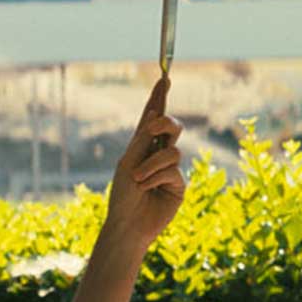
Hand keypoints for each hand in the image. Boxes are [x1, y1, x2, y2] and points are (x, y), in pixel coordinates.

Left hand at [104, 76, 184, 249]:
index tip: (164, 77)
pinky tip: (147, 189)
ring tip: (138, 179)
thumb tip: (156, 116)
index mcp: (142, 145)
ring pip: (172, 150)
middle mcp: (157, 153)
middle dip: (165, 123)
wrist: (127, 224)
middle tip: (154, 126)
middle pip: (171, 126)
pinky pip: (173, 170)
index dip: (159, 97)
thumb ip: (143, 139)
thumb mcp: (128, 161)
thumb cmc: (122, 194)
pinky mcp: (179, 184)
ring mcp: (170, 168)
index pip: (153, 117)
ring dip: (151, 164)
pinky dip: (156, 177)